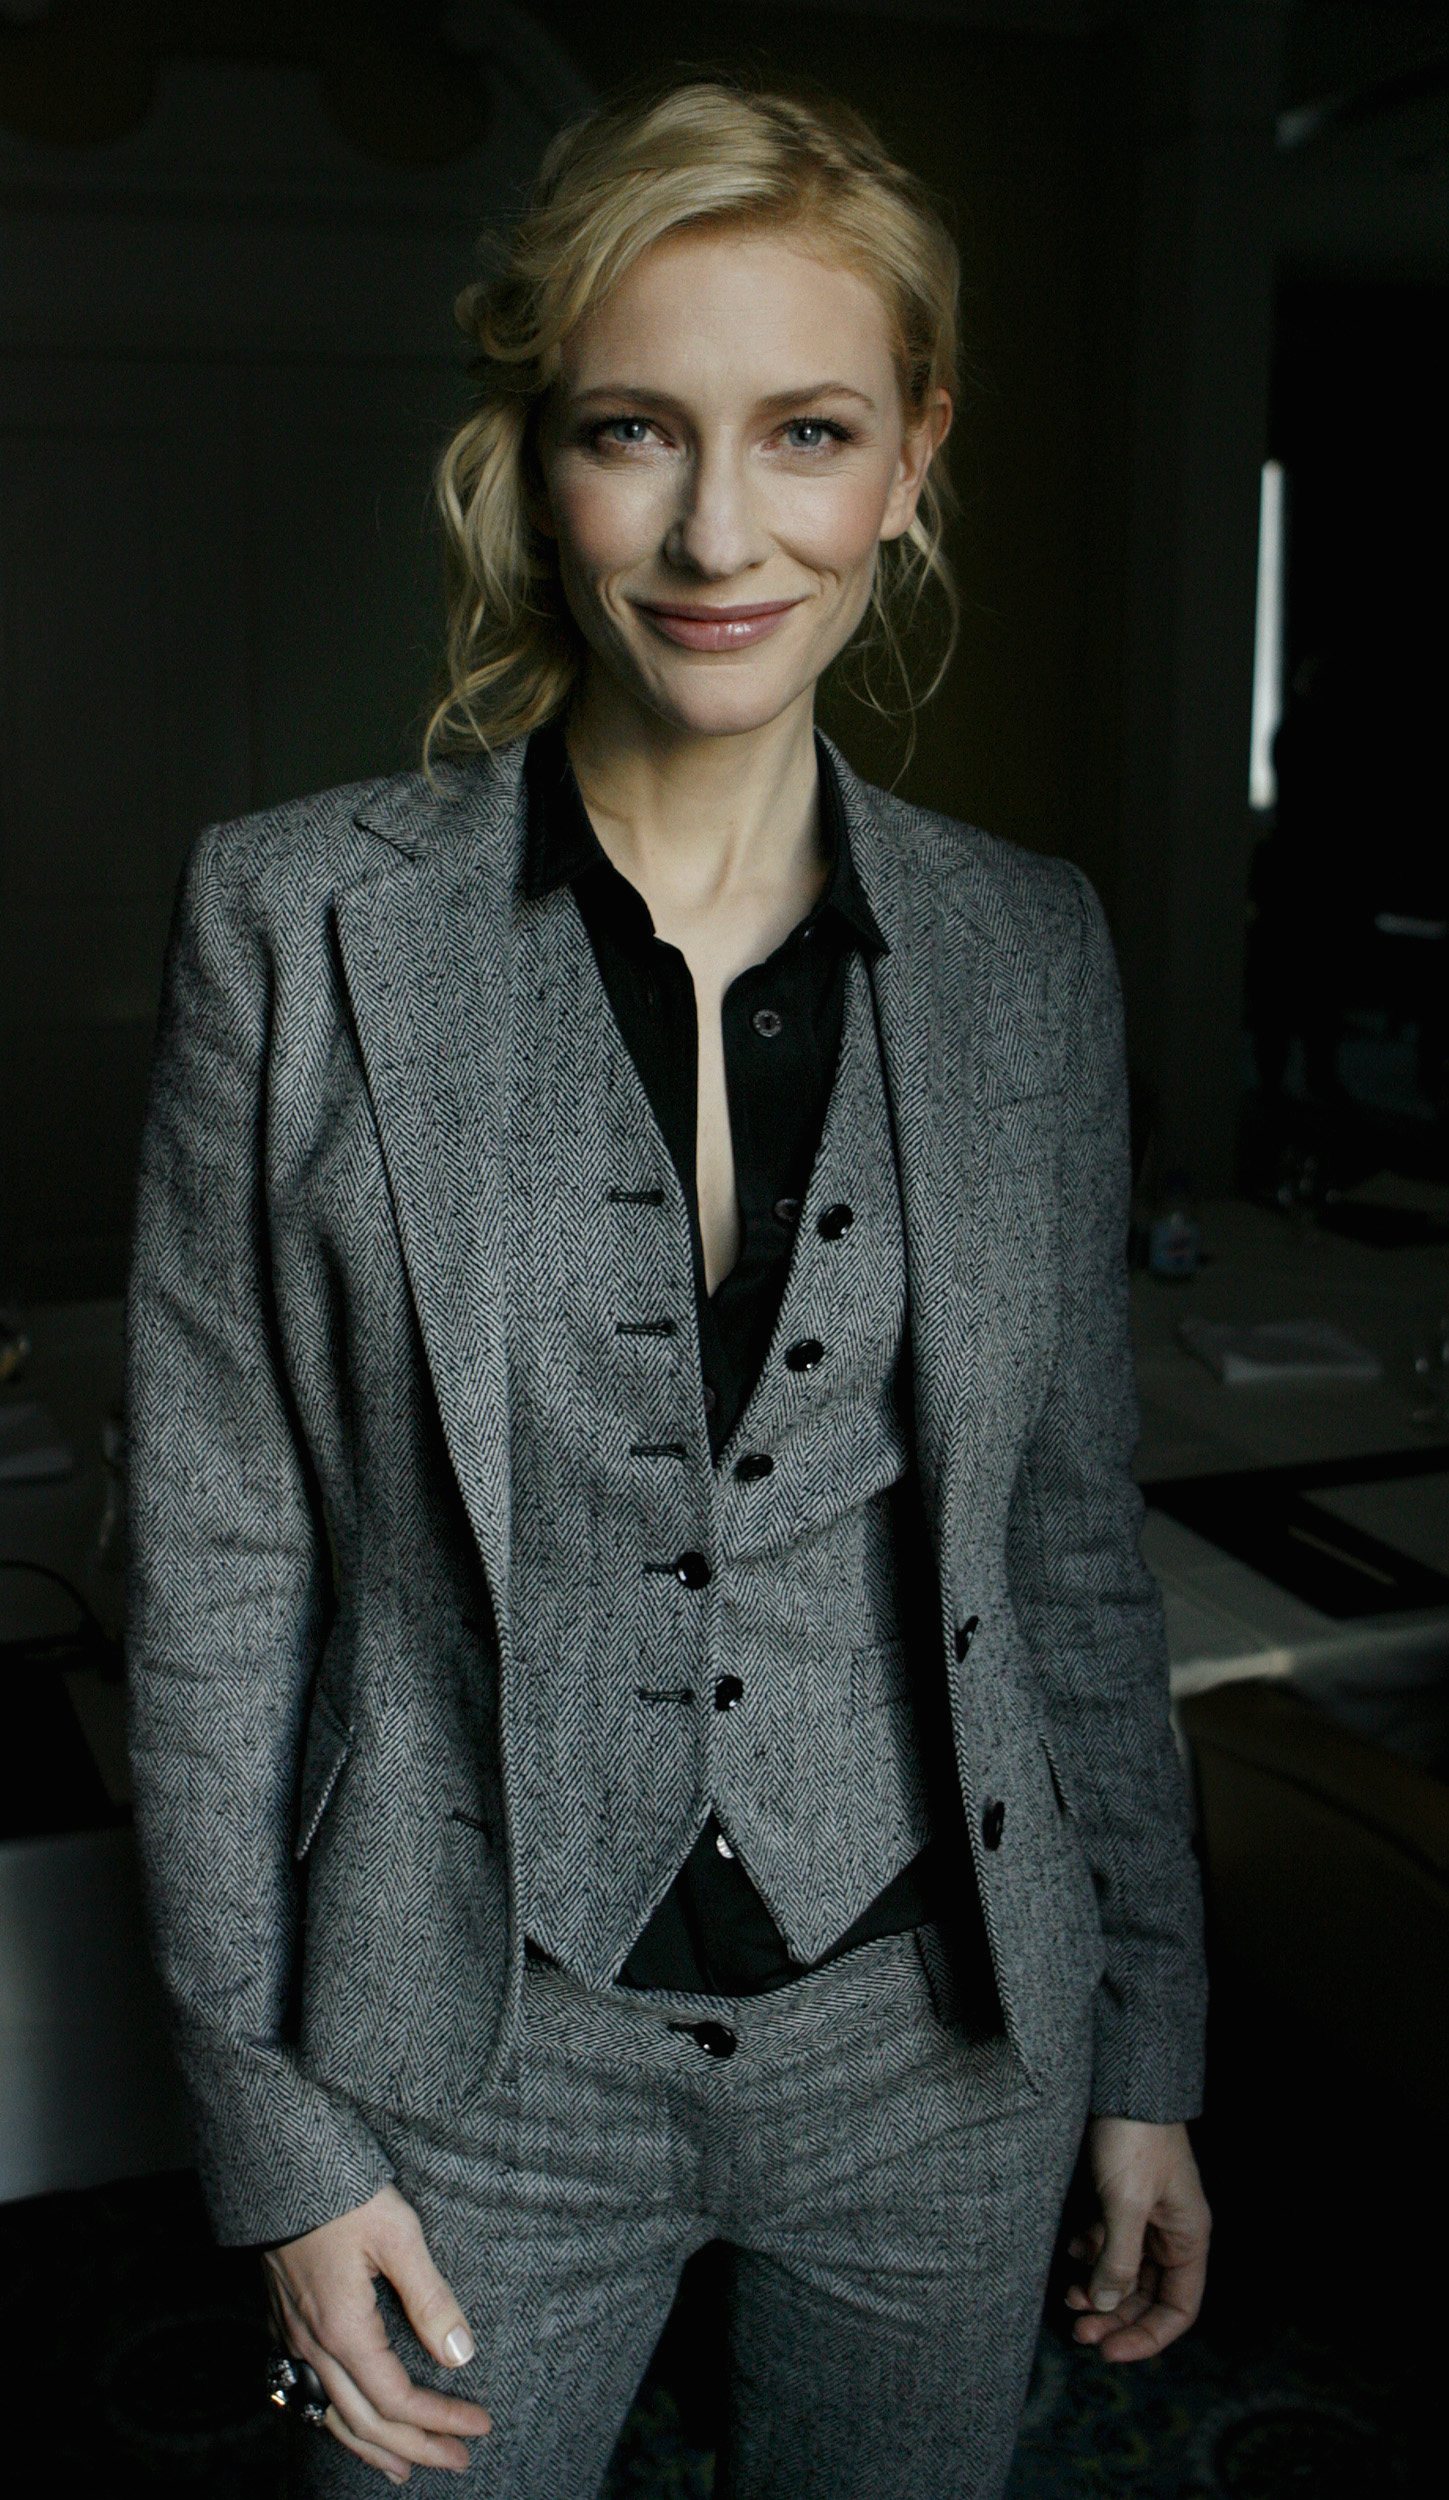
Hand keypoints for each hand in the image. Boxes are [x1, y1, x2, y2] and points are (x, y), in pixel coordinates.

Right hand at [263, 2183, 492, 2481]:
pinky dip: (337, 2422)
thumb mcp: (398, 2235)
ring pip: (330, 2416)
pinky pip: (310, 2394)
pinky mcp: (285, 2324)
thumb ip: (430, 2298)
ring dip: (371, 2448)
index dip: (441, 2420)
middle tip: (458, 2463)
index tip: (479, 2426)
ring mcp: (294, 2338)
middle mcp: (313, 2345)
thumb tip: (461, 2355)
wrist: (278, 2164)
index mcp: (343, 2330)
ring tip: (403, 2470)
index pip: (398, 2400)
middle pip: (365, 2421)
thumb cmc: (342, 2194)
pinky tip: (351, 2423)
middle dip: (415, 2448)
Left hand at [1063, 2117, 1210, 2361]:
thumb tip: (1106, 2309)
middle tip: (1078, 2331)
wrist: (1122, 2080)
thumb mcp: (1126, 2204)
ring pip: (1125, 2273)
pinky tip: (1070, 2252)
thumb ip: (1118, 2260)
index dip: (1147, 2338)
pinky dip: (1090, 2255)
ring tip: (1067, 2298)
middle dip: (1116, 2318)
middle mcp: (1171, 2234)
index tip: (1108, 2351)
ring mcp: (1146, 2217)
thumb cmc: (1134, 2139)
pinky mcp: (1121, 2199)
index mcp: (1188, 2239)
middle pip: (1148, 2297)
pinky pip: (1109, 2244)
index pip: (1178, 2310)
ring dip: (1099, 2290)